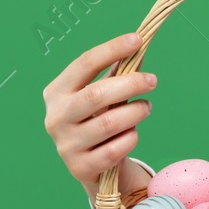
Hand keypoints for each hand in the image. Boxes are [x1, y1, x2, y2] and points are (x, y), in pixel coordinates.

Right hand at [43, 32, 155, 190]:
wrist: (91, 166)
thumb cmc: (97, 119)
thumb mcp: (101, 95)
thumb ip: (116, 73)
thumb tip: (138, 45)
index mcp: (56, 92)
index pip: (85, 63)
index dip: (112, 49)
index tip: (137, 40)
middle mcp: (56, 117)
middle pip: (96, 94)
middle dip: (130, 83)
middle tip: (152, 80)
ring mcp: (65, 144)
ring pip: (109, 123)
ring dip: (135, 112)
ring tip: (145, 107)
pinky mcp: (80, 167)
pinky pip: (115, 149)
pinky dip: (131, 138)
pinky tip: (132, 133)